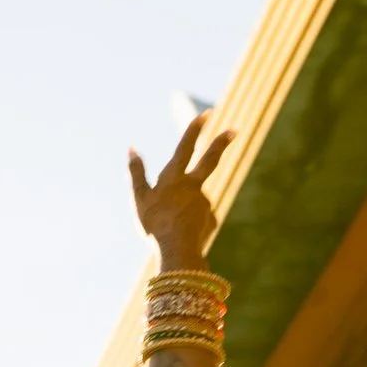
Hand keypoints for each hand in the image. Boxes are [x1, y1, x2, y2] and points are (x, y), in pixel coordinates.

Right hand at [127, 110, 234, 269]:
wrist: (178, 252)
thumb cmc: (154, 224)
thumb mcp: (139, 198)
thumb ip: (136, 172)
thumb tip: (131, 148)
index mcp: (175, 178)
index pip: (185, 147)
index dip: (194, 130)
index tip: (207, 114)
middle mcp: (194, 186)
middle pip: (210, 160)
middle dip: (221, 143)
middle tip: (235, 130)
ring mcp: (205, 202)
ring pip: (192, 200)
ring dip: (181, 209)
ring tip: (167, 227)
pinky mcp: (211, 218)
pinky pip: (197, 217)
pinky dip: (188, 223)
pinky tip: (179, 235)